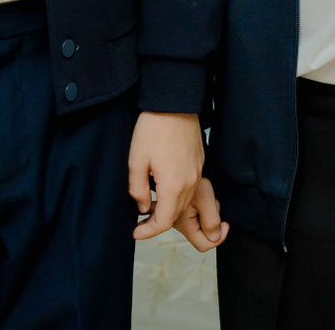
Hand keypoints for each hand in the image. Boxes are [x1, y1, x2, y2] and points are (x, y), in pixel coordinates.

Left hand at [129, 112, 210, 242]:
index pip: (164, 221)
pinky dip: (177, 194)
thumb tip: (143, 208)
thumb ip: (137, 190)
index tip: (135, 232)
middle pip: (177, 214)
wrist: (174, 101)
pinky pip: (190, 187)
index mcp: (174, 186)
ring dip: (169, 208)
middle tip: (141, 222)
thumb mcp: (136, 161)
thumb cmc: (153, 128)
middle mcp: (190, 183)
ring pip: (185, 202)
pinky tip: (163, 186)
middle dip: (159, 222)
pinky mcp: (198, 162)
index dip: (149, 231)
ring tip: (150, 206)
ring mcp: (197, 172)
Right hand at [177, 176, 228, 253]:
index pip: (204, 245)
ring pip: (201, 224)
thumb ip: (211, 221)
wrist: (178, 165)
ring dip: (208, 212)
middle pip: (203, 235)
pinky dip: (203, 209)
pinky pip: (197, 216)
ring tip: (205, 195)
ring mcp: (178, 218)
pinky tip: (201, 196)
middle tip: (211, 204)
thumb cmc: (190, 178)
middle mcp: (179, 224)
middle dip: (212, 222)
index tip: (225, 223)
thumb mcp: (205, 198)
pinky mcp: (180, 211)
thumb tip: (215, 237)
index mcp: (184, 225)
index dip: (218, 238)